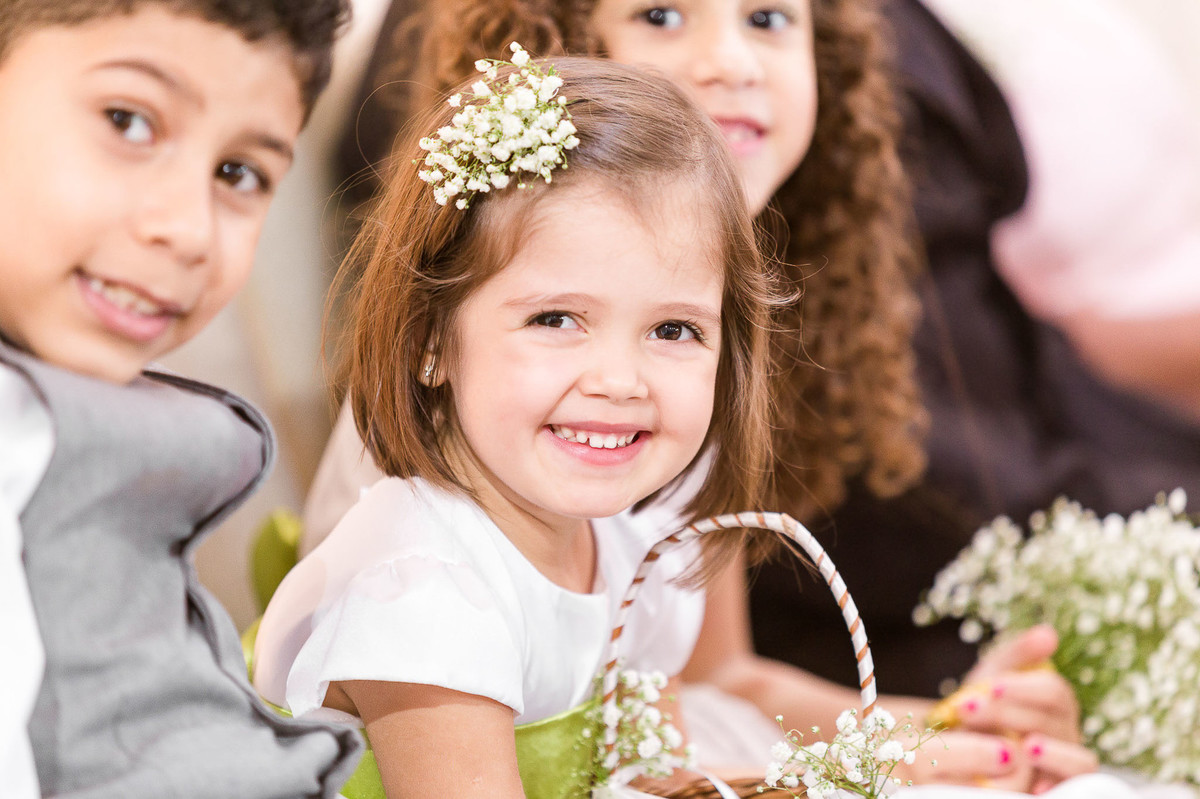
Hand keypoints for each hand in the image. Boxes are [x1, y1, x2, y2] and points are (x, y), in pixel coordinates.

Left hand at [924, 625, 1097, 791]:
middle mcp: (1066, 731)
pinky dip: (1056, 787)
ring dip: (1055, 753)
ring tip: (1026, 747)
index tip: (991, 685)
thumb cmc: (984, 705)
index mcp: (1054, 701)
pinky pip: (1070, 789)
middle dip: (1011, 714)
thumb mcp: (992, 675)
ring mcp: (1065, 762)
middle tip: (969, 710)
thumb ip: (1017, 654)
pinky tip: (1036, 790)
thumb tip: (1049, 633)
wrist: (963, 744)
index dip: (1024, 687)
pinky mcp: (1057, 785)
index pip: (1053, 690)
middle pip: (1054, 721)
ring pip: (1080, 760)